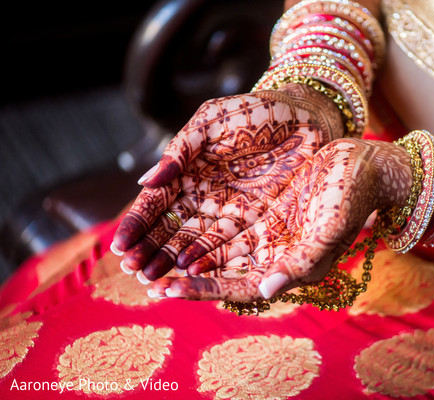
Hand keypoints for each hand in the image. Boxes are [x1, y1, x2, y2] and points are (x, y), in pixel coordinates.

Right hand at [112, 84, 342, 281]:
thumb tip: (144, 182)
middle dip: (150, 249)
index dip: (138, 223)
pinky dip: (207, 259)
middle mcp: (202, 194)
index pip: (156, 202)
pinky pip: (226, 244)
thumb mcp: (212, 121)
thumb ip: (180, 149)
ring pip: (193, 240)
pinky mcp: (253, 220)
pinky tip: (189, 273)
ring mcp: (226, 209)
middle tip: (132, 270)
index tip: (120, 246)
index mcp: (187, 170)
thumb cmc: (255, 112)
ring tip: (152, 278)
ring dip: (172, 259)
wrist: (304, 117)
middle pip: (170, 227)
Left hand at [148, 138, 411, 301]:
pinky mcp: (264, 210)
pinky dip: (200, 226)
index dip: (204, 290)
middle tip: (142, 274)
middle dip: (182, 274)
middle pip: (221, 271)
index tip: (168, 288)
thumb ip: (301, 263)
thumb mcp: (331, 229)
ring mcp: (268, 232)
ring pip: (218, 247)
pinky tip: (175, 222)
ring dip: (184, 252)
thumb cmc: (353, 198)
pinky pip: (224, 222)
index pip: (239, 287)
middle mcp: (274, 254)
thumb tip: (266, 291)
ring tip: (149, 253)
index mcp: (290, 268)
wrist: (365, 165)